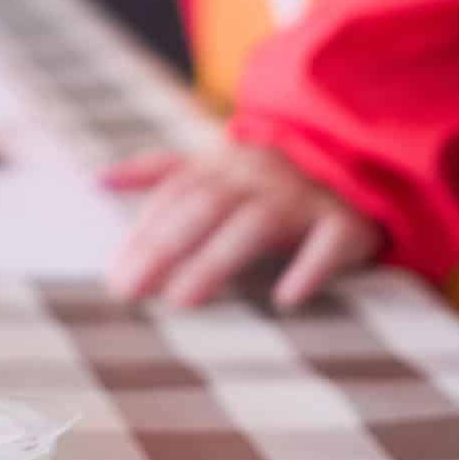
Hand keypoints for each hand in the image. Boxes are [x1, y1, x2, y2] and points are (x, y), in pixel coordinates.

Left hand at [104, 141, 381, 309]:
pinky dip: (310, 267)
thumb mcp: (217, 164)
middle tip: (129, 293)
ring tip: (181, 301)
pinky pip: (331, 241)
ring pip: (256, 224)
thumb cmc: (272, 176)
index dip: (143, 232)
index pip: (175, 195)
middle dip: (163, 249)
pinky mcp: (348, 221)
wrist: (360, 158)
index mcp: (225, 163)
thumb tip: (98, 179)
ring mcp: (305, 196)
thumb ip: (160, 172)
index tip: (114, 275)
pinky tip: (286, 298)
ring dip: (216, 260)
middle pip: (205, 207)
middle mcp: (260, 175)